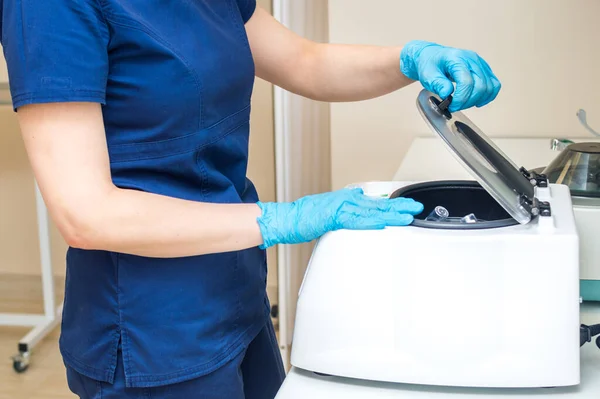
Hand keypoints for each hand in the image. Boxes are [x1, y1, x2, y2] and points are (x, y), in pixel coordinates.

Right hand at [255, 188, 423, 248]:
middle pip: (380, 204)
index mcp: (348, 200)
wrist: (287, 218)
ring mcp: (342, 207)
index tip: (410, 206)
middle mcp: (348, 200)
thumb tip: (358, 194)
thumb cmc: (305, 216)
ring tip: (408, 216)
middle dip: (400, 206)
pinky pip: (357, 220)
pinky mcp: (334, 217)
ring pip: (373, 211)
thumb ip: (346, 204)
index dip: (395, 204)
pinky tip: (384, 223)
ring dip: (392, 214)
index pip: (377, 202)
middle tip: (418, 207)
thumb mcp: (330, 208)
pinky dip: (371, 221)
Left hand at [400, 40, 500, 111]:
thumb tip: (447, 94)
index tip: (451, 106)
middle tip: (455, 106)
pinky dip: (487, 96)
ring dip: (477, 100)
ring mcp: (480, 63)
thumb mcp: (427, 75)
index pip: (467, 82)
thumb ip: (438, 84)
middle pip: (480, 86)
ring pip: (489, 87)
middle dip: (468, 101)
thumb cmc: (430, 64)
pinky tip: (477, 101)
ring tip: (463, 103)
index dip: (460, 99)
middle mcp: (472, 59)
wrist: (432, 57)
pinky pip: (493, 85)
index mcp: (457, 59)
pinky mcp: (484, 69)